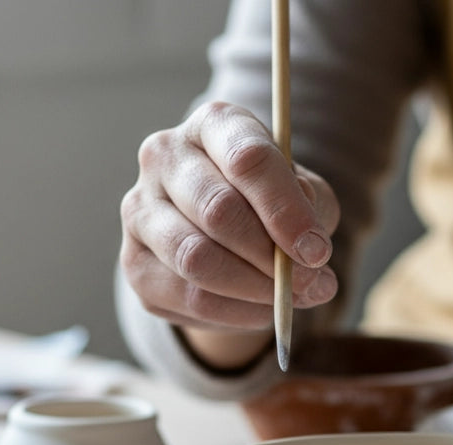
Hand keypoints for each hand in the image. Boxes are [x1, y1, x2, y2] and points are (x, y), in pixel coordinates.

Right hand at [119, 101, 340, 334]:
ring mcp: (140, 209)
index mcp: (213, 124)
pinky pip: (188, 297)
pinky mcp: (134, 262)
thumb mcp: (302, 191)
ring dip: (254, 288)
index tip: (318, 250)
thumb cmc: (269, 201)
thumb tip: (306, 244)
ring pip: (197, 259)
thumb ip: (308, 206)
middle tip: (311, 282)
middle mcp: (164, 156)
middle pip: (218, 210)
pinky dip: (235, 313)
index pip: (248, 158)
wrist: (226, 231)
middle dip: (271, 256)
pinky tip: (262, 309)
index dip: (285, 209)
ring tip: (290, 298)